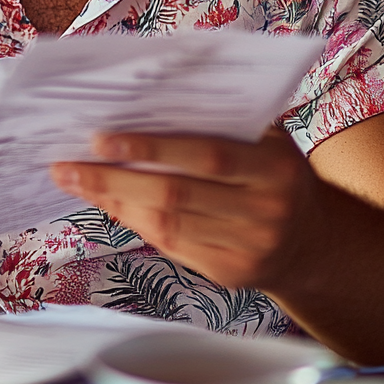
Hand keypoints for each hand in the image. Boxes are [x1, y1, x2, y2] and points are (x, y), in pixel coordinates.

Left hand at [49, 127, 317, 289]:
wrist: (315, 240)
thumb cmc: (275, 171)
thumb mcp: (265, 137)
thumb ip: (218, 120)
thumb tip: (139, 107)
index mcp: (275, 166)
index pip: (205, 155)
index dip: (151, 148)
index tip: (100, 138)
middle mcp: (266, 211)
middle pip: (176, 195)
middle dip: (114, 179)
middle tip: (67, 164)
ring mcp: (249, 248)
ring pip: (167, 225)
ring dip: (113, 201)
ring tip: (74, 180)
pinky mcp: (231, 276)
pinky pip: (172, 247)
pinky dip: (134, 222)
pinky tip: (107, 202)